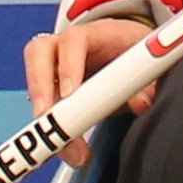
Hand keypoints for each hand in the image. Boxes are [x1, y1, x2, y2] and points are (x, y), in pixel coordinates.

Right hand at [21, 14, 158, 165]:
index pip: (74, 39)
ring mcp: (56, 65)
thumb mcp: (148, 64)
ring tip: (53, 144)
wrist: (133, 53)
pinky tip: (55, 149)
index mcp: (96, 33)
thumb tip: (141, 103)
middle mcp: (68, 46)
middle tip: (45, 117)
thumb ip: (148, 83)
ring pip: (35, 80)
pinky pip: (42, 104)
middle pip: (39, 53)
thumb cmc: (136, 54)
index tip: (70, 93)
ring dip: (40, 112)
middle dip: (40, 87)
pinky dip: (45, 128)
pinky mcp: (52, 87)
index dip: (68, 65)